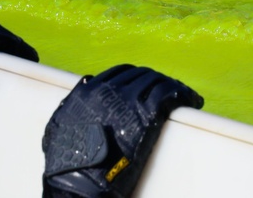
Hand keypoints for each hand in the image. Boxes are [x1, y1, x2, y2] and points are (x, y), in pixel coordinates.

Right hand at [42, 64, 203, 197]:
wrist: (78, 181)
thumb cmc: (67, 162)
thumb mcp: (60, 124)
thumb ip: (74, 102)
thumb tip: (85, 84)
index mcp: (90, 90)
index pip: (121, 72)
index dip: (137, 77)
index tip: (147, 83)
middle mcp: (109, 89)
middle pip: (141, 74)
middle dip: (157, 81)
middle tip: (170, 90)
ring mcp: (128, 100)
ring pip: (157, 81)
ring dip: (173, 86)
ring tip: (184, 95)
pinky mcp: (145, 115)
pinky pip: (169, 94)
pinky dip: (183, 94)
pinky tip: (191, 100)